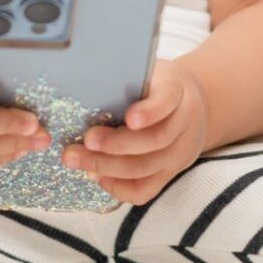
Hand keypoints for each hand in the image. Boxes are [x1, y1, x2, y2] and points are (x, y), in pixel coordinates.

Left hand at [61, 57, 208, 205]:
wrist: (186, 107)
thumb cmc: (153, 87)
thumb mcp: (147, 72)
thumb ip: (124, 79)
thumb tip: (81, 82)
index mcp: (177, 90)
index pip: (168, 100)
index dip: (151, 112)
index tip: (129, 118)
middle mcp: (184, 124)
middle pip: (156, 140)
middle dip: (116, 144)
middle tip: (84, 140)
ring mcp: (180, 153)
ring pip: (146, 168)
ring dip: (107, 166)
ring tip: (76, 158)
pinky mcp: (169, 174)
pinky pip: (145, 190)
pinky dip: (117, 186)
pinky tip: (96, 175)